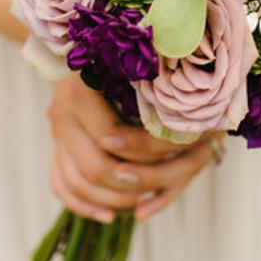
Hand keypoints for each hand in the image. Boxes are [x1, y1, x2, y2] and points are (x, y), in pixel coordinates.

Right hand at [48, 73, 223, 222]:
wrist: (97, 45)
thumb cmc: (136, 60)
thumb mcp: (147, 73)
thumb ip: (164, 106)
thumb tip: (204, 139)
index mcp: (79, 89)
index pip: (113, 139)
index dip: (149, 151)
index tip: (171, 151)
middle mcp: (60, 112)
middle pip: (97, 168)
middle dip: (139, 180)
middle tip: (170, 178)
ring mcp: (55, 133)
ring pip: (79, 183)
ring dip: (117, 199)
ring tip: (150, 197)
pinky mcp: (56, 147)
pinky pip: (62, 185)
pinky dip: (85, 205)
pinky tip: (112, 216)